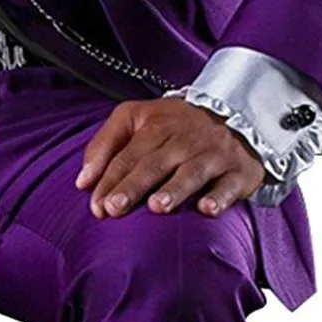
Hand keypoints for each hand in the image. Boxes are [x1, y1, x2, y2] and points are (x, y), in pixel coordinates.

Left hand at [76, 98, 264, 218]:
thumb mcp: (136, 118)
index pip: (129, 154)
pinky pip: (229, 185)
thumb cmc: (176, 123)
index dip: (110, 179)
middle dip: (133, 186)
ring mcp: (213, 154)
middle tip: (114, 208)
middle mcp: (185, 140)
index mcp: (157, 125)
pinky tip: (207, 210)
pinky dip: (219, 197)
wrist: (236, 111)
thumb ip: (105, 143)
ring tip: (156, 207)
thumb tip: (82, 181)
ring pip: (191, 172)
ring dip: (174, 190)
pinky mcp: (238, 172)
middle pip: (154, 163)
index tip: (96, 205)